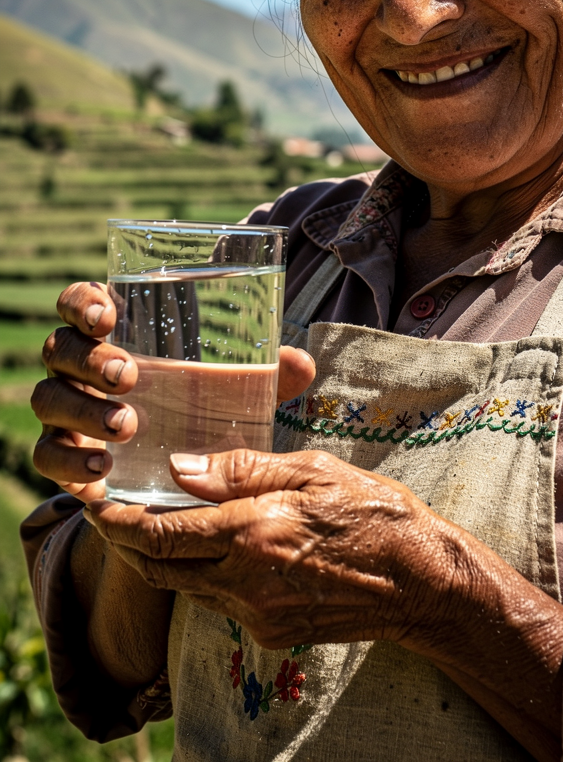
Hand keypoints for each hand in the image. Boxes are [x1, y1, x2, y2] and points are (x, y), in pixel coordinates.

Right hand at [31, 281, 315, 502]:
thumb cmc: (198, 408)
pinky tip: (100, 470)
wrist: (169, 473)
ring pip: (49, 400)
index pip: (77, 303)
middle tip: (129, 376)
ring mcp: (65, 412)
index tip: (107, 315)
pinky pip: (47, 457)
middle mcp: (78, 367)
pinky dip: (67, 464)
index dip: (81, 302)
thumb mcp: (230, 388)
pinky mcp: (63, 458)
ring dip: (83, 411)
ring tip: (126, 426)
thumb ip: (264, 373)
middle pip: (60, 349)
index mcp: (112, 334)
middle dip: (89, 359)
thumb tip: (303, 363)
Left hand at [84, 447, 452, 648]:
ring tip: (161, 522)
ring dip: (163, 559)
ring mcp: (256, 615)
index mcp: (252, 534)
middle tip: (112, 513)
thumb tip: (180, 467)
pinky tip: (220, 548)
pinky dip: (203, 575)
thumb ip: (242, 470)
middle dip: (124, 543)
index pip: (157, 536)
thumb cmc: (372, 512)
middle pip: (156, 570)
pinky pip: (218, 604)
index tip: (94, 504)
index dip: (115, 523)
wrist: (421, 582)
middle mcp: (244, 582)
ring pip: (185, 588)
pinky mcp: (271, 634)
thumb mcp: (311, 471)